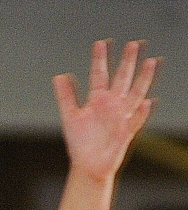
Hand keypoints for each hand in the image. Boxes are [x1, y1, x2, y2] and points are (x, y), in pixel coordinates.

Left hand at [54, 40, 158, 181]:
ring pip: (135, 94)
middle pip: (122, 79)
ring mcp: (121, 117)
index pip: (99, 75)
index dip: (99, 60)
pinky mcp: (127, 132)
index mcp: (97, 100)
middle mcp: (112, 105)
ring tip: (150, 63)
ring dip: (143, 79)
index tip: (100, 44)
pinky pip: (136, 121)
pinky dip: (141, 113)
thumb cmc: (80, 143)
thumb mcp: (70, 117)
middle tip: (133, 44)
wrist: (88, 165)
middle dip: (127, 62)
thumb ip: (66, 97)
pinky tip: (148, 102)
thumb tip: (58, 77)